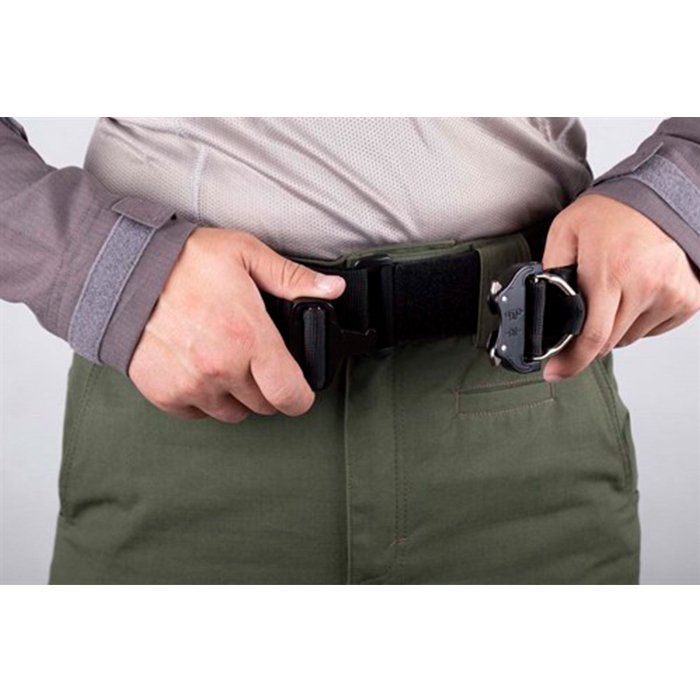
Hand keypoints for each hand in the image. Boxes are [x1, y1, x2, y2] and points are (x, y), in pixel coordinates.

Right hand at [128, 228, 345, 422]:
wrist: (124, 271)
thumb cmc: (184, 261)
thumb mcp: (246, 254)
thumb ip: (293, 278)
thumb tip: (333, 290)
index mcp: (249, 337)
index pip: (290, 395)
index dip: (300, 396)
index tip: (298, 389)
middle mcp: (222, 368)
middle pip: (263, 406)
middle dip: (267, 388)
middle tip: (255, 360)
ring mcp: (192, 385)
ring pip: (232, 413)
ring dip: (236, 395)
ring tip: (225, 362)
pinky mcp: (165, 393)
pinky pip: (198, 413)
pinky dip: (203, 399)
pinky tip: (199, 369)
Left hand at [541, 193, 699, 381]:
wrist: (659, 195)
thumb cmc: (611, 212)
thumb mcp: (565, 232)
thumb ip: (551, 271)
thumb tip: (540, 307)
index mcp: (611, 271)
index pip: (592, 336)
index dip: (571, 361)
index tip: (555, 372)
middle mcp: (645, 285)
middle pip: (609, 342)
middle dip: (588, 337)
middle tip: (582, 313)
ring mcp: (671, 294)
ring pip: (629, 337)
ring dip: (614, 327)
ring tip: (613, 290)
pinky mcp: (688, 299)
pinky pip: (653, 329)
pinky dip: (638, 319)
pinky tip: (634, 291)